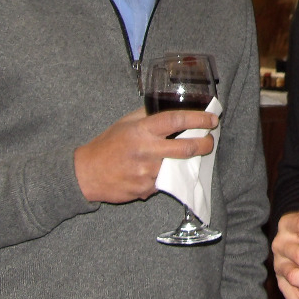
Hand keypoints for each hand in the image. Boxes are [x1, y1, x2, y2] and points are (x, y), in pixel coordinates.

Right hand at [74, 108, 215, 203]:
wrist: (87, 174)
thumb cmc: (106, 146)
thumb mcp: (124, 124)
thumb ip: (146, 116)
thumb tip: (169, 108)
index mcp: (141, 131)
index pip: (176, 120)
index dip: (198, 118)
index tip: (211, 119)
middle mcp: (147, 151)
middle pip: (186, 148)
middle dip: (205, 144)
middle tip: (210, 140)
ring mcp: (148, 173)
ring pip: (179, 166)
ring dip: (188, 161)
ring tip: (188, 154)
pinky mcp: (147, 189)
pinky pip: (166, 181)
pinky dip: (169, 175)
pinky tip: (162, 169)